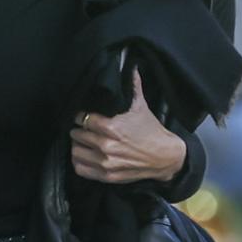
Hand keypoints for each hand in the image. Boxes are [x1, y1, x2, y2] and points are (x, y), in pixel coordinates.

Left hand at [71, 68, 185, 184]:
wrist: (166, 157)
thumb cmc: (151, 130)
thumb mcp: (140, 106)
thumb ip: (132, 85)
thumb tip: (130, 65)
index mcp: (111, 126)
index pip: (82, 118)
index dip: (81, 116)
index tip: (84, 116)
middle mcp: (106, 145)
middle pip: (76, 134)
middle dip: (79, 130)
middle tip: (84, 129)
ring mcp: (105, 162)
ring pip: (75, 151)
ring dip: (78, 146)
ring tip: (84, 142)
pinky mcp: (107, 176)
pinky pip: (80, 169)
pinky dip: (79, 162)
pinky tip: (85, 155)